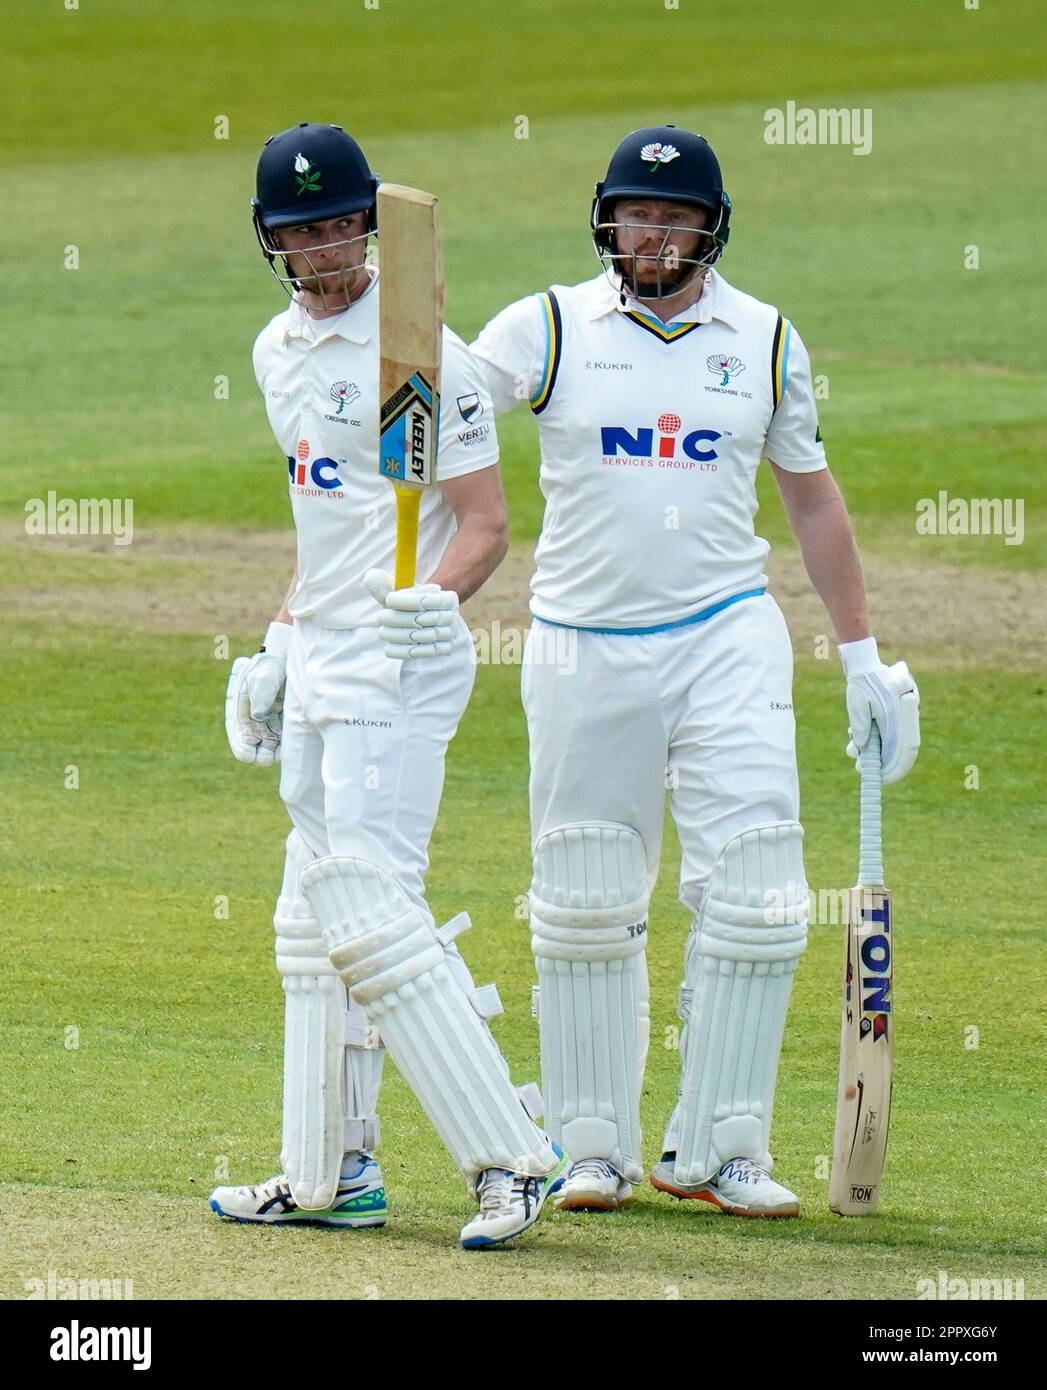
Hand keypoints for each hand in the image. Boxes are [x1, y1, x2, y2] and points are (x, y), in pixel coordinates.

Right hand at [224, 622, 291, 765]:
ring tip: (273, 759)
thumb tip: (258, 716)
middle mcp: (253, 711)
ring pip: (266, 739)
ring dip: (268, 751)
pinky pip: (280, 736)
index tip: (246, 756)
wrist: (294, 659)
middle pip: (251, 736)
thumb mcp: (265, 674)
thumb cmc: (276, 663)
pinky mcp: (284, 718)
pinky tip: (284, 753)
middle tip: (263, 760)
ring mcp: (269, 716)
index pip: (236, 726)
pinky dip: (281, 746)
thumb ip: (261, 693)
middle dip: (256, 750)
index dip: (240, 742)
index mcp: (240, 701)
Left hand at [364, 569, 459, 659]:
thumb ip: (386, 585)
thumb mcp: (404, 593)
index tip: (388, 600)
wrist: (429, 625)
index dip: (404, 600)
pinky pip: (422, 652)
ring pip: (420, 636)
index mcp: (446, 598)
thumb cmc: (412, 606)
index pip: (424, 600)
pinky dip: (404, 651)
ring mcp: (448, 634)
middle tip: (381, 617)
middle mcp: (450, 616)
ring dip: (397, 635)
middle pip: (421, 619)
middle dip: (397, 618)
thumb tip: (371, 577)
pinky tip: (389, 647)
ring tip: (383, 632)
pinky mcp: (443, 650)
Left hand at [839, 637, 919, 784]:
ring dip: (873, 752)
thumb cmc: (862, 683)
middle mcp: (905, 719)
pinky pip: (887, 736)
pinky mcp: (893, 718)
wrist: (866, 666)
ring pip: (892, 744)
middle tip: (861, 770)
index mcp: (901, 715)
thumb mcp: (857, 705)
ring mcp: (901, 719)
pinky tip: (854, 741)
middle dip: (883, 764)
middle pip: (900, 751)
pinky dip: (873, 742)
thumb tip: (862, 749)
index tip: (882, 779)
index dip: (896, 767)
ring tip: (852, 752)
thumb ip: (861, 726)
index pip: (906, 749)